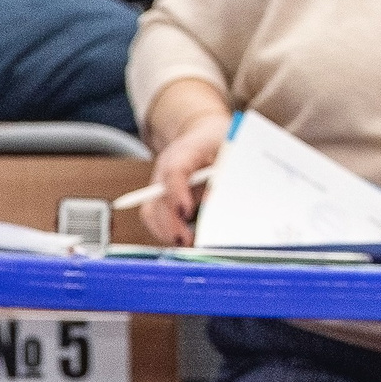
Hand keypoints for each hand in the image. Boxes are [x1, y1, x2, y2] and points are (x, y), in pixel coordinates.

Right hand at [143, 110, 228, 246]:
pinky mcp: (160, 201)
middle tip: (188, 240)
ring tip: (188, 244)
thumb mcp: (229, 150)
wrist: (203, 137)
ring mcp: (158, 187)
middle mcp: (165, 171)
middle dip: (170, 223)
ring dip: (166, 231)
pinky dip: (166, 232)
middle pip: (157, 198)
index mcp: (183, 152)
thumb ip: (223, 173)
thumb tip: (213, 202)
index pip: (173, 171)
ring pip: (151, 212)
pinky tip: (183, 239)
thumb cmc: (220, 143)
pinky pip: (154, 219)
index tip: (186, 212)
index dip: (177, 192)